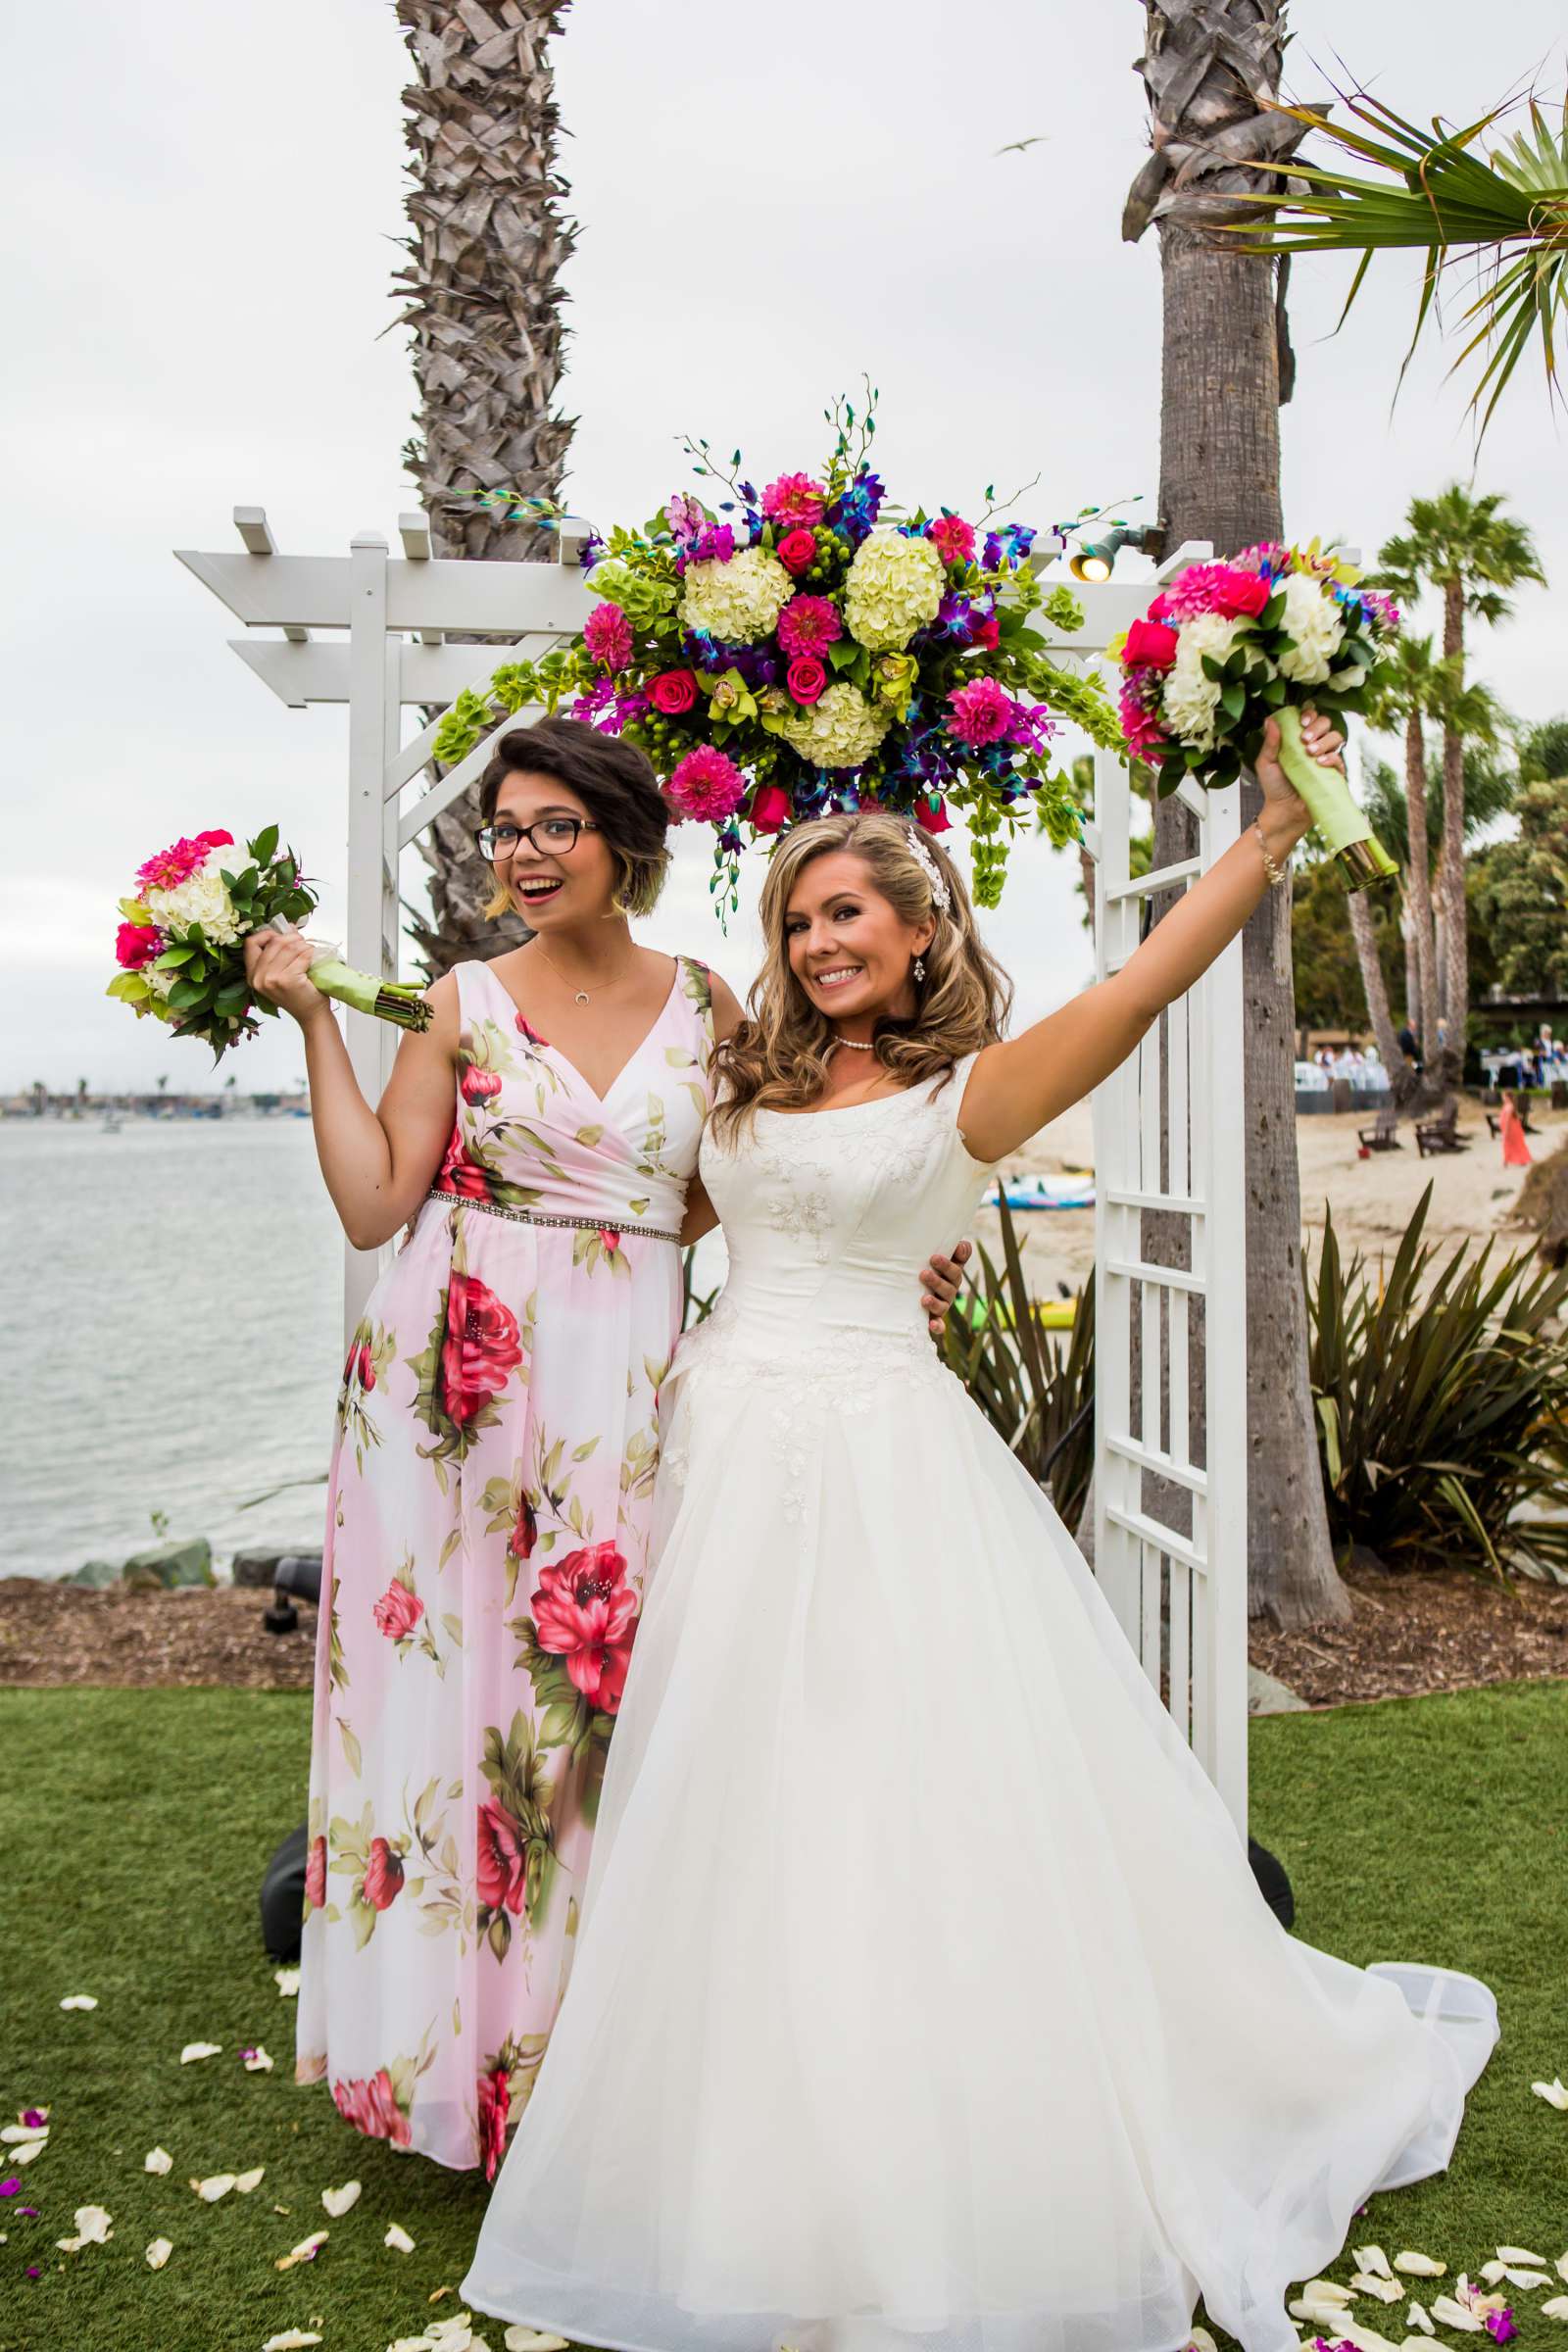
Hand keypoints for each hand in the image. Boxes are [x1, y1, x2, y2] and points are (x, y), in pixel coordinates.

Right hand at [244, 928, 330, 1027]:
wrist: (311, 1015)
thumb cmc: (299, 992)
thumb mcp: (281, 971)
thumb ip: (279, 950)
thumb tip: (288, 926)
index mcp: (252, 974)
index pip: (250, 943)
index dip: (267, 934)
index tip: (281, 936)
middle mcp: (258, 978)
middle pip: (274, 942)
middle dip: (292, 938)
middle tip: (303, 943)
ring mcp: (271, 979)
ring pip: (290, 947)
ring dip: (304, 946)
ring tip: (309, 952)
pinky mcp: (287, 980)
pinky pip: (302, 955)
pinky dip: (311, 953)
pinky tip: (314, 959)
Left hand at [921, 1238, 972, 1340]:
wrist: (903, 1290)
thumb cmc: (918, 1266)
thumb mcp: (926, 1254)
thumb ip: (941, 1245)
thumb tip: (961, 1245)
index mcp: (950, 1271)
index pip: (959, 1262)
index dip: (960, 1256)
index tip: (952, 1250)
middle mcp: (949, 1288)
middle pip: (951, 1285)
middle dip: (938, 1280)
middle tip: (924, 1274)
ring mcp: (942, 1304)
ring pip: (944, 1304)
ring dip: (935, 1302)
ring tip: (925, 1299)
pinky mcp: (933, 1318)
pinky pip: (939, 1324)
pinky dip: (938, 1325)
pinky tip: (932, 1325)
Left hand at [1254, 704, 1342, 846]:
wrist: (1284, 811)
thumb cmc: (1274, 787)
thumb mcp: (1266, 763)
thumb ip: (1269, 742)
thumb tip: (1269, 720)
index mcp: (1299, 739)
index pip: (1310, 718)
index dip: (1309, 715)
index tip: (1301, 723)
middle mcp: (1315, 745)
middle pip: (1326, 723)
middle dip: (1317, 727)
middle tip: (1304, 740)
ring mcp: (1327, 758)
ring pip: (1336, 737)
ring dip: (1324, 741)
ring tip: (1310, 753)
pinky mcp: (1335, 773)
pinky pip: (1340, 759)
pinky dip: (1331, 758)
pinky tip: (1320, 763)